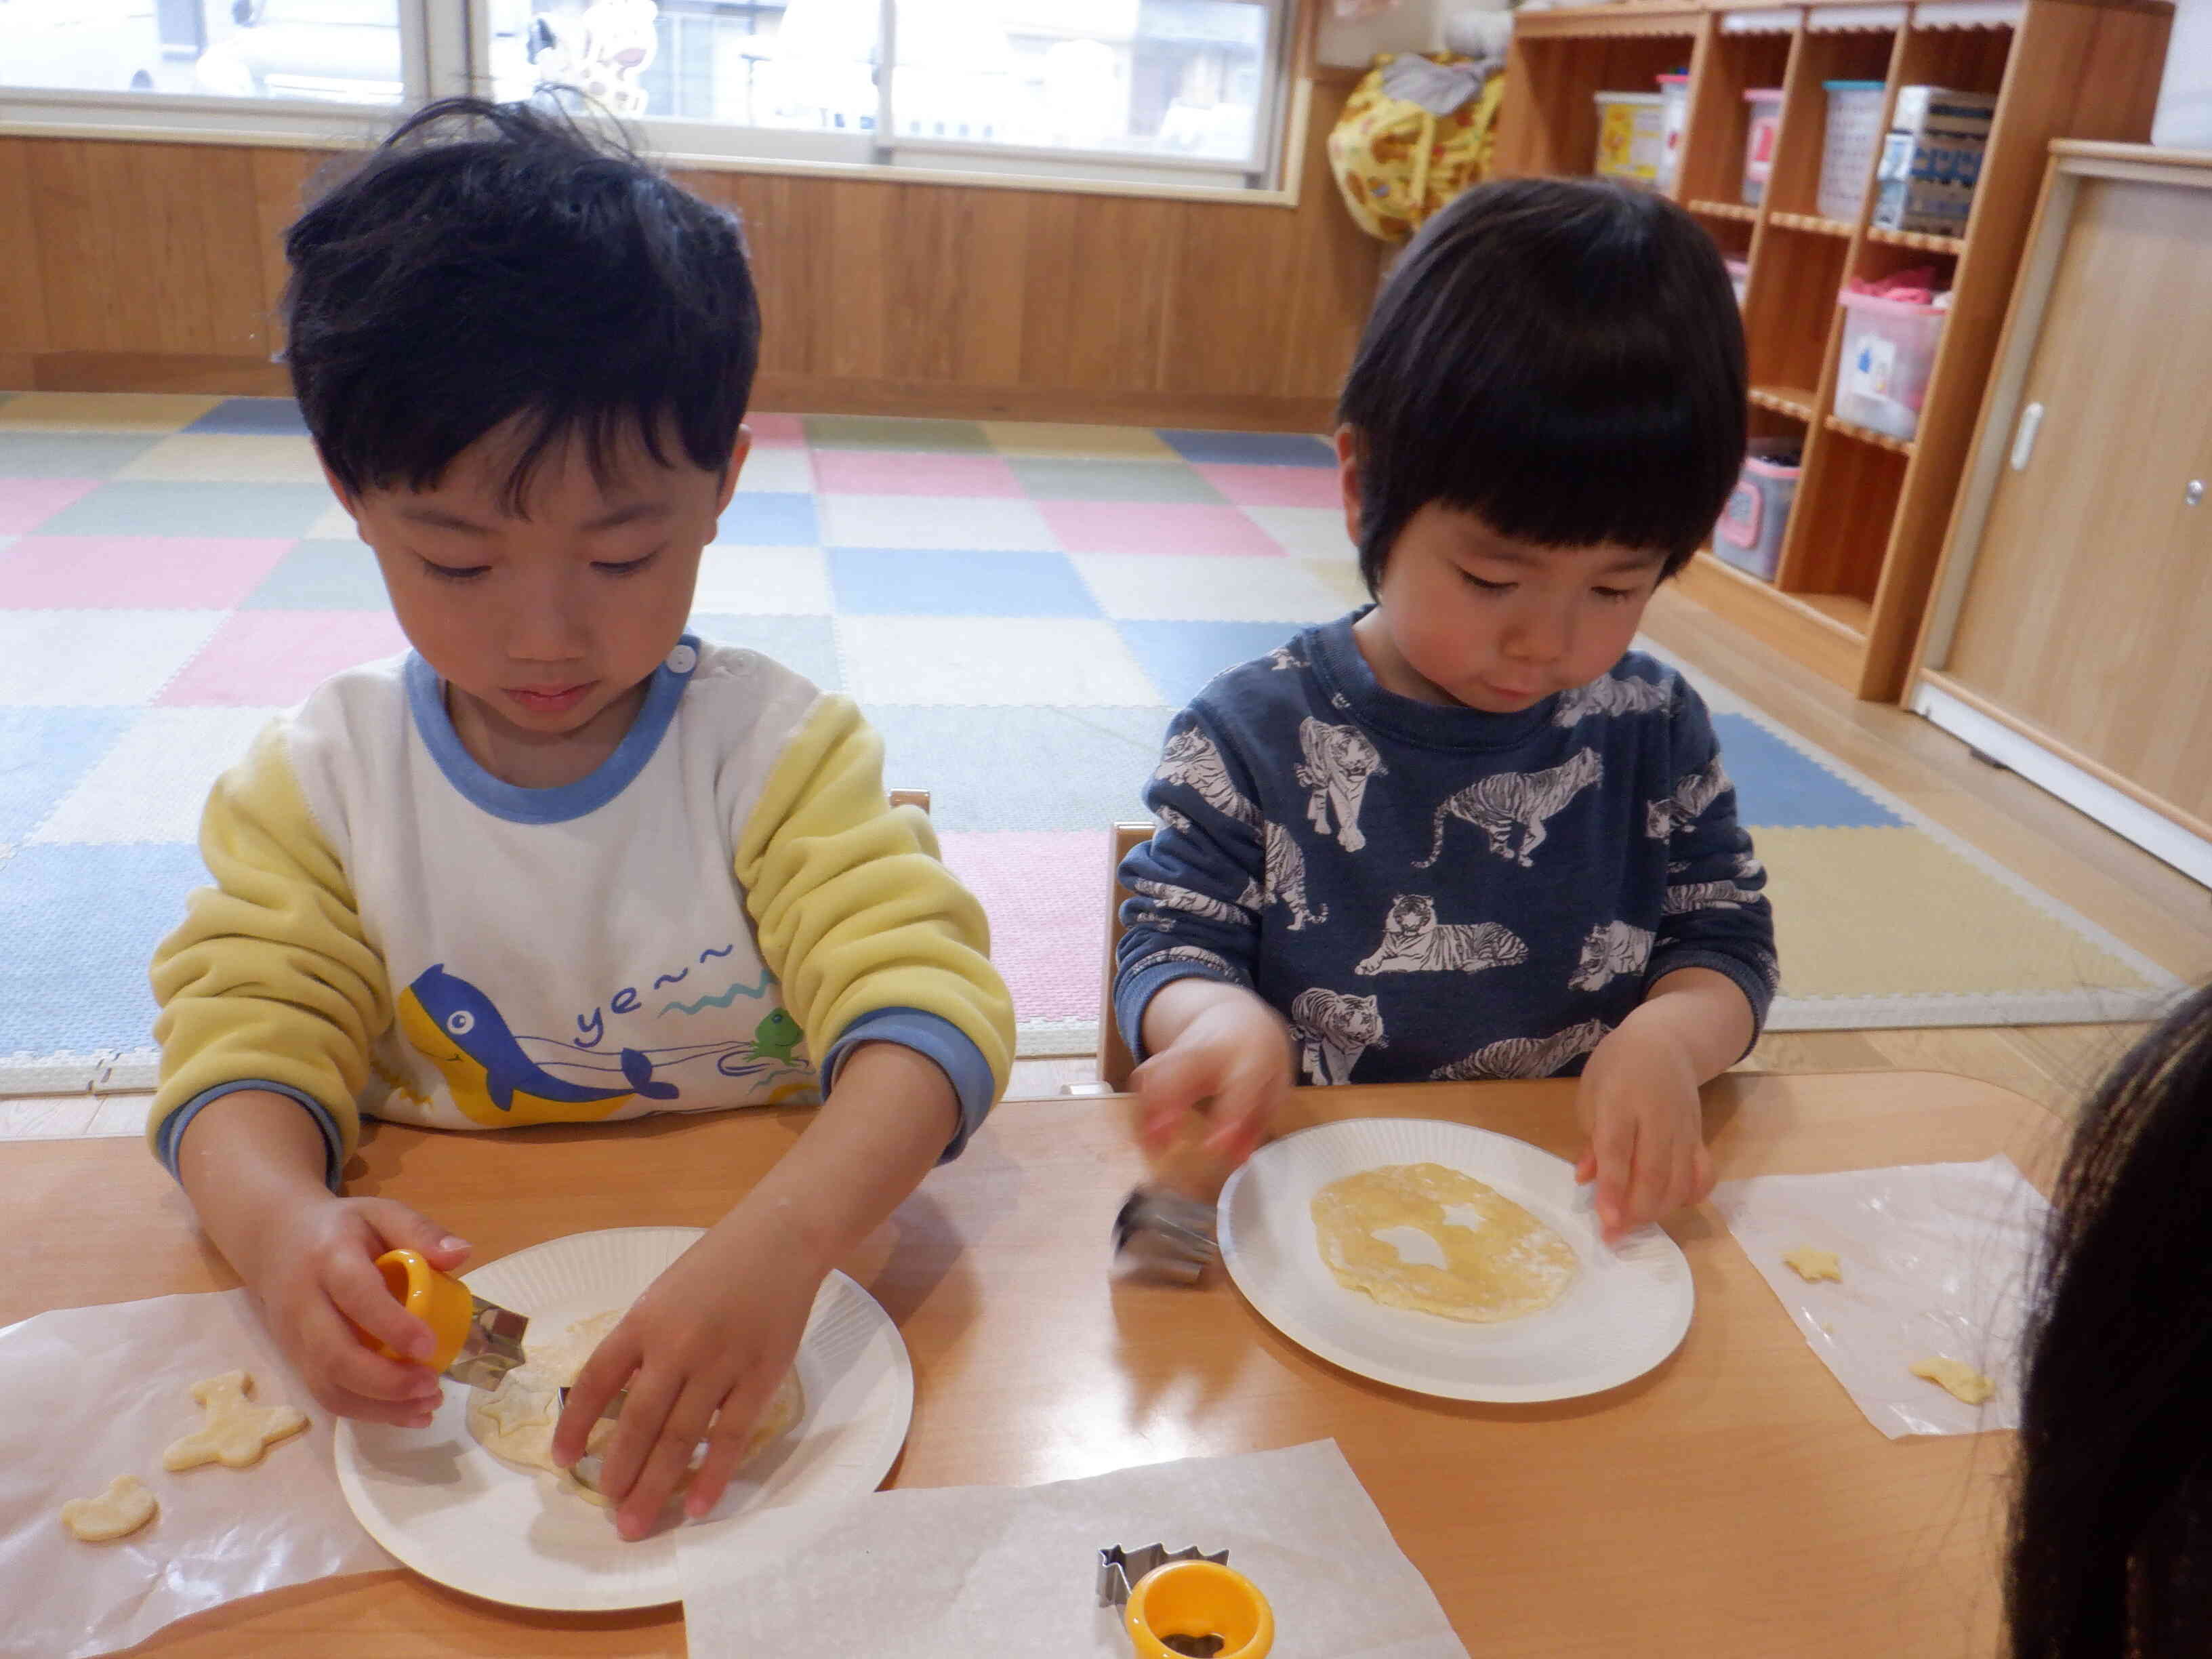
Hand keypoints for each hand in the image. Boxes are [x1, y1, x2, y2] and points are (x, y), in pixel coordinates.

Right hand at [240, 1194, 471, 1426]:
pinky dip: (367, 1411)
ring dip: (379, 1407)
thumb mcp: (381, 1212)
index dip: (392, 1325)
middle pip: (334, 1354)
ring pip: (327, 1385)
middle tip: (433, 1386)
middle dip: (385, 1381)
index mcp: (330, 1259)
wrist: (276, 1241)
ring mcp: (294, 1338)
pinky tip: (406, 1412)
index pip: (356, 1296)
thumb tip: (462, 1254)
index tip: (430, 1346)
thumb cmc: (341, 1228)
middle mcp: (304, 1304)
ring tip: (428, 1407)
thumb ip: (420, 1231)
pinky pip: (326, 1394)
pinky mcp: (295, 1360)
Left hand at [551, 1209, 820, 1539]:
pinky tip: (698, 1504)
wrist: (778, 1240)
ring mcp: (720, 1362)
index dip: (576, 1425)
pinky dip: (713, 1473)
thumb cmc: (715, 1269)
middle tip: (609, 1515)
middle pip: (638, 1421)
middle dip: (619, 1473)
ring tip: (637, 1523)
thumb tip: (616, 1407)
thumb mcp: (662, 1295)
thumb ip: (641, 1345)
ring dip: (656, 1485)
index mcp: (643, 1321)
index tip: (563, 1461)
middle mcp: (676, 1345)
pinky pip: (731, 1434)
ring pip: (681, 1436)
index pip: (596, 1381)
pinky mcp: (761, 1375)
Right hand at [1131, 983, 1293, 1161]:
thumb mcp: (1273, 1086)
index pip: (1239, 1084)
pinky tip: (1144, 1132)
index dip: (1226, 1117)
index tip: (1210, 1149)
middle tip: (1158, 1147)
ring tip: (1149, 1147)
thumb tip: (1236, 1158)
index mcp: (1250, 1055)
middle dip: (1164, 1105)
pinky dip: (1140, 1106)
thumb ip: (1256, 1122)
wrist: (1236, 1015)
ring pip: (1155, 1071)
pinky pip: (1144, 1076)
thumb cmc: (1259, 1058)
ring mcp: (1183, 1047)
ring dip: (1146, 1111)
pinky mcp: (1164, 1054)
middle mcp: (1213, 1047)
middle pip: (1181, 1068)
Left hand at [1573, 1021, 1713, 1242]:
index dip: (1613, 1189)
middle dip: (1636, 1211)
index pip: (1618, 1151)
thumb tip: (1586, 1179)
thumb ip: (1591, 1140)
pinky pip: (1703, 1173)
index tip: (1608, 1222)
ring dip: (1659, 1209)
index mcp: (1620, 1102)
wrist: (1665, 1041)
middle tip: (1616, 1235)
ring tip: (1636, 1224)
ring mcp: (1684, 1128)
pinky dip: (1690, 1195)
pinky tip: (1671, 1205)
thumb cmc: (1617, 1066)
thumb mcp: (1591, 1094)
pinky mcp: (1700, 1135)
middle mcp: (1657, 1117)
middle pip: (1653, 1173)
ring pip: (1680, 1180)